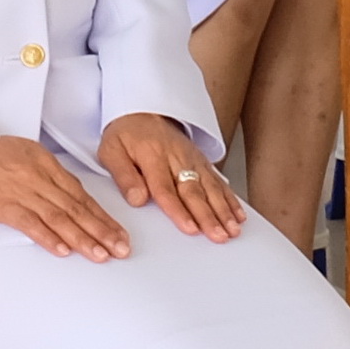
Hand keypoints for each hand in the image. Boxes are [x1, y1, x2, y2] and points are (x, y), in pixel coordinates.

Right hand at [0, 135, 134, 259]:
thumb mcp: (28, 154)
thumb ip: (51, 175)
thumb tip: (73, 196)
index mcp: (48, 164)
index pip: (82, 195)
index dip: (103, 216)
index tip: (118, 233)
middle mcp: (39, 178)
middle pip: (76, 208)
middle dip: (101, 231)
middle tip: (119, 248)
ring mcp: (22, 192)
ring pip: (59, 217)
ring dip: (82, 238)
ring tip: (99, 254)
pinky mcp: (4, 206)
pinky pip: (30, 224)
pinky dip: (48, 237)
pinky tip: (63, 250)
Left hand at [100, 114, 243, 240]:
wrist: (143, 112)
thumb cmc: (126, 136)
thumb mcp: (111, 151)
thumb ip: (123, 176)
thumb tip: (137, 200)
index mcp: (152, 156)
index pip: (165, 188)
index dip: (178, 210)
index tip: (190, 228)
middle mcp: (177, 158)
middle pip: (193, 191)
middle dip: (208, 216)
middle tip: (218, 236)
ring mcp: (193, 159)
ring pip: (210, 187)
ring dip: (223, 210)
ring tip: (232, 230)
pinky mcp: (202, 161)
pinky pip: (219, 181)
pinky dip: (230, 199)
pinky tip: (238, 215)